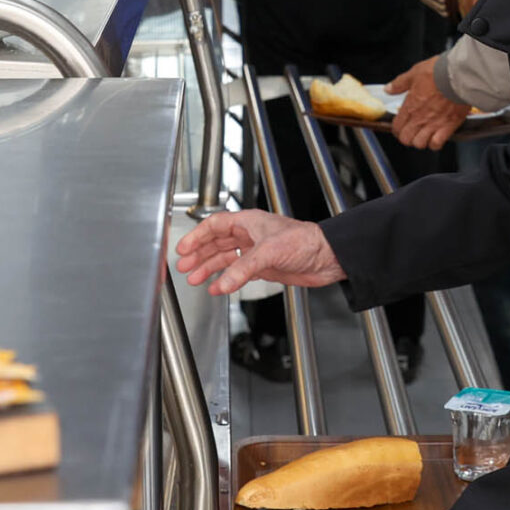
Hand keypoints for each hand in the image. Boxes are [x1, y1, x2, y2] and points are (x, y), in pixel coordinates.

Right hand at [174, 210, 341, 294]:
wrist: (326, 258)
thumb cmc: (304, 241)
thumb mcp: (269, 252)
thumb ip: (243, 269)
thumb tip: (222, 283)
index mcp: (248, 222)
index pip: (215, 225)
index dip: (197, 236)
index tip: (183, 248)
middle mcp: (250, 235)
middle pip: (216, 243)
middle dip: (199, 254)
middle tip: (183, 266)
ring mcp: (256, 252)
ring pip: (225, 258)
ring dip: (209, 268)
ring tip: (195, 278)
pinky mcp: (263, 267)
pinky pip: (238, 273)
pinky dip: (226, 280)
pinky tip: (218, 287)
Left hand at [389, 63, 471, 150]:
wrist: (458, 76)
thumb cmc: (437, 73)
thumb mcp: (414, 73)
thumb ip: (399, 84)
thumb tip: (388, 89)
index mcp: (410, 106)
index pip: (396, 127)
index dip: (397, 129)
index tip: (400, 127)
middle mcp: (420, 118)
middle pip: (406, 139)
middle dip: (407, 137)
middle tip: (411, 132)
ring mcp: (434, 124)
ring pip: (420, 144)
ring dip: (421, 141)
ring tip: (424, 135)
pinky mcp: (448, 127)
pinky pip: (437, 144)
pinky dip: (435, 143)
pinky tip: (436, 137)